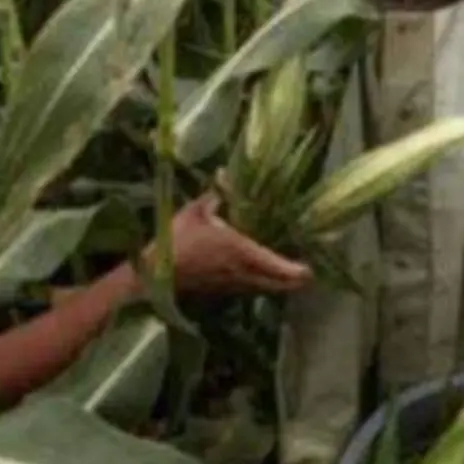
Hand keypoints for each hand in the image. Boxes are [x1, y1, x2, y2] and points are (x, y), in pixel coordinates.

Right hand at [148, 193, 310, 297]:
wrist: (154, 274)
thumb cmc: (176, 240)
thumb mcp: (195, 212)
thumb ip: (214, 194)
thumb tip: (223, 172)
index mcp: (239, 251)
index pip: (273, 264)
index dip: (293, 270)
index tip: (309, 270)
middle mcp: (240, 272)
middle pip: (275, 284)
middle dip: (293, 281)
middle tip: (307, 275)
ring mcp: (231, 285)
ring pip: (262, 288)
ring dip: (278, 285)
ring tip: (292, 277)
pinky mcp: (221, 291)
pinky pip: (249, 289)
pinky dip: (261, 285)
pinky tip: (262, 278)